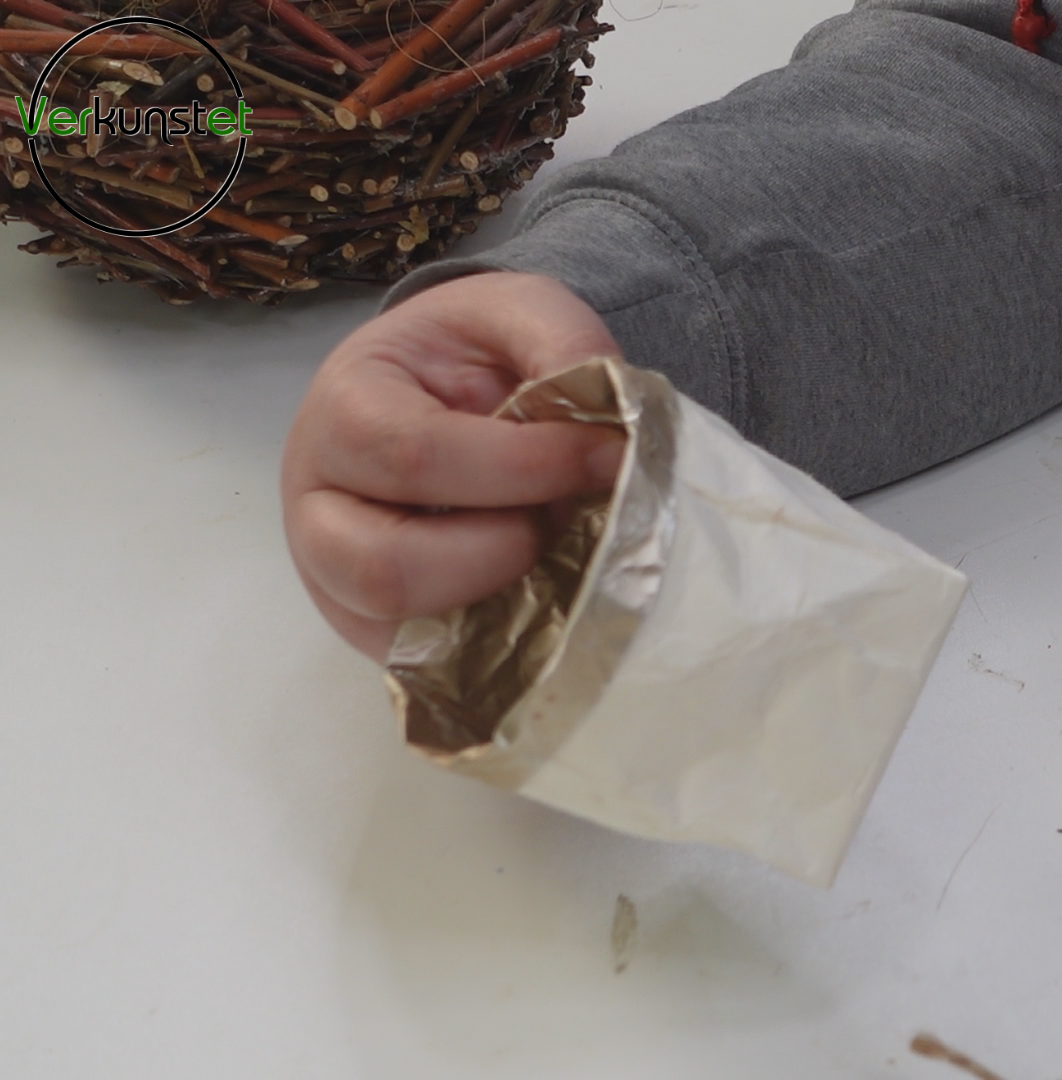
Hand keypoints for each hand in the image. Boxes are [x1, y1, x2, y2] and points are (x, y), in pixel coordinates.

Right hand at [282, 272, 626, 659]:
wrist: (437, 398)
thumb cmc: (468, 359)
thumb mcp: (514, 313)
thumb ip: (561, 340)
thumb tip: (608, 405)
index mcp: (342, 413)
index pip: (417, 454)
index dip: (527, 463)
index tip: (611, 454)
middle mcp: (319, 510)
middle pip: (386, 567)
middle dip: (503, 549)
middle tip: (562, 516)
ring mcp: (340, 586)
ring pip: (398, 631)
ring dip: (498, 600)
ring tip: (547, 551)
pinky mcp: (380, 637)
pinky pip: (429, 668)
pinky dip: (497, 645)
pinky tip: (545, 599)